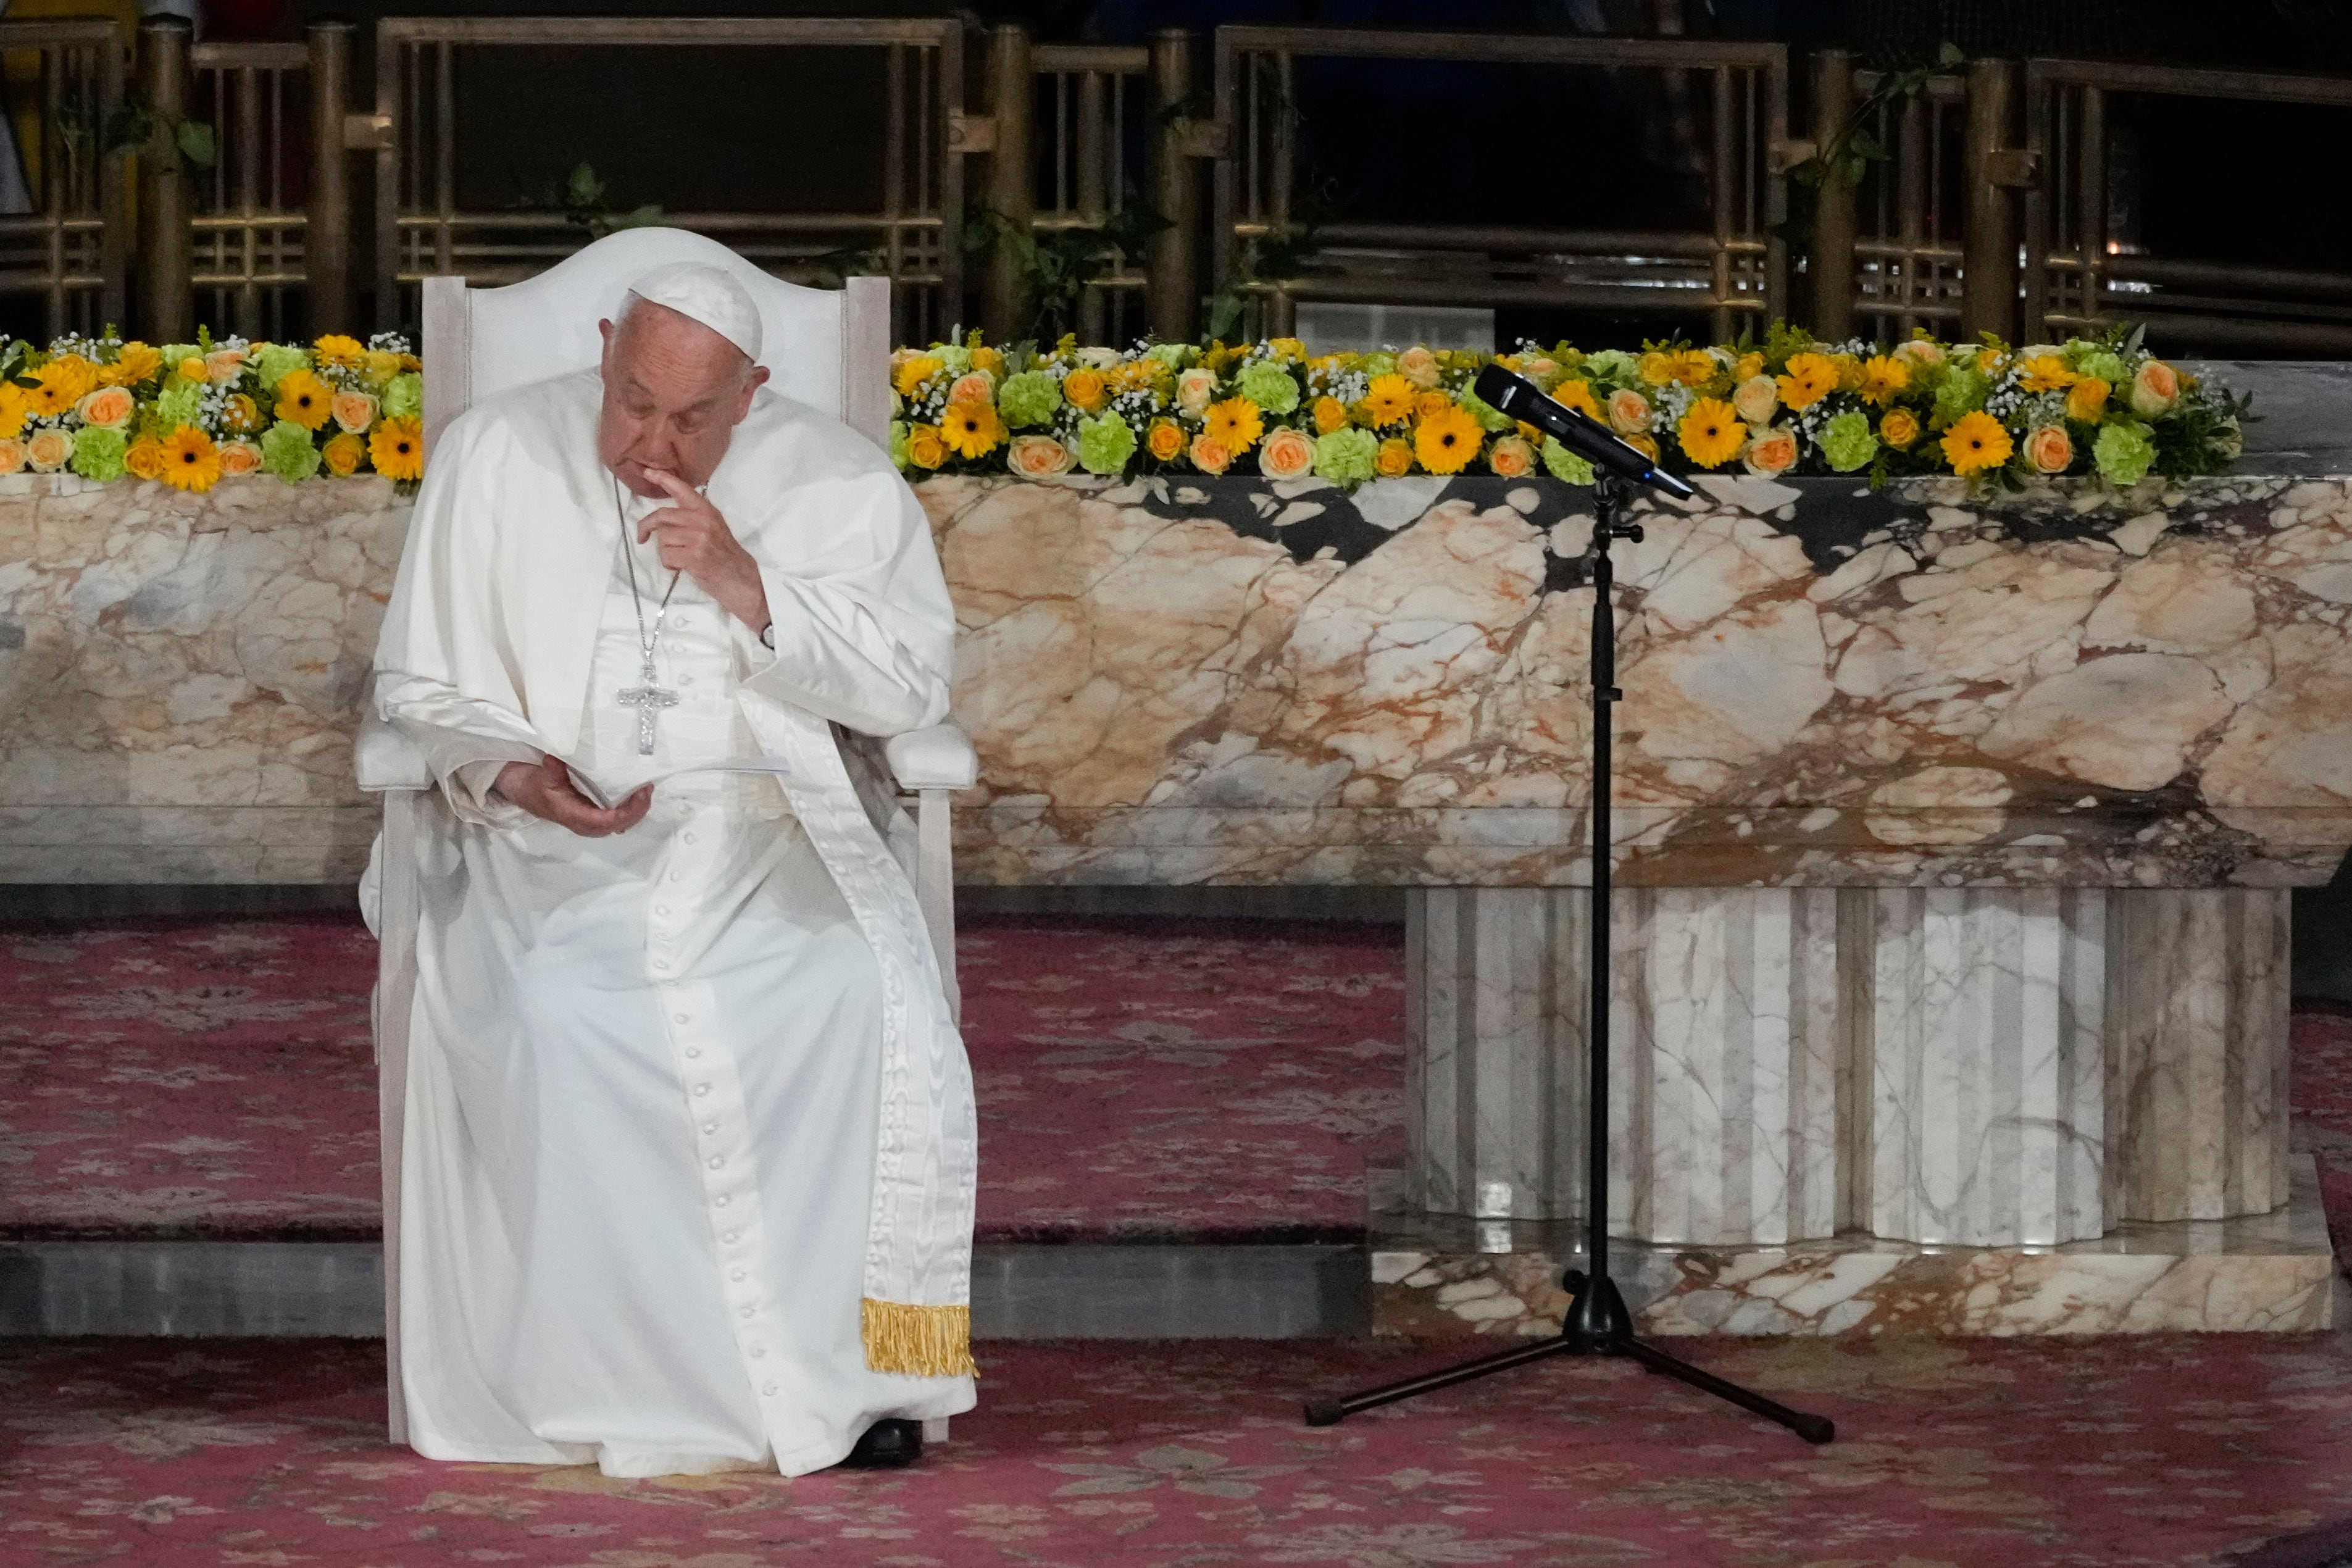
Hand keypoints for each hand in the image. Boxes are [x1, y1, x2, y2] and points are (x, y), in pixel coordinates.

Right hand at [493, 757, 651, 836]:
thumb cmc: (531, 783)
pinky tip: (637, 792)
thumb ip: (551, 770)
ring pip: (619, 823)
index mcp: (573, 815)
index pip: (607, 821)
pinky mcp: (592, 813)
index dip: (628, 811)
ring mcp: (589, 819)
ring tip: (646, 789)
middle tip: (648, 788)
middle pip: (619, 825)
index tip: (642, 793)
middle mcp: (584, 823)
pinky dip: (629, 807)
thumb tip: (555, 760)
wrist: (519, 789)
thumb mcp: (540, 776)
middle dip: (638, 810)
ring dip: (636, 809)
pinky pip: (616, 816)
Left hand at [639, 468, 770, 632]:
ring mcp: (699, 537)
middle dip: (646, 526)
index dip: (662, 479)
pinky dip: (669, 564)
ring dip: (665, 551)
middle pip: (661, 515)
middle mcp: (703, 520)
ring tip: (680, 558)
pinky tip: (682, 567)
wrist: (741, 579)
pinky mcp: (694, 555)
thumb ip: (692, 517)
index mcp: (706, 510)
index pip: (681, 489)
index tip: (647, 471)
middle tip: (642, 537)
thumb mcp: (713, 527)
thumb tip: (662, 517)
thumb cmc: (724, 555)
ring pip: (662, 538)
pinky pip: (666, 556)